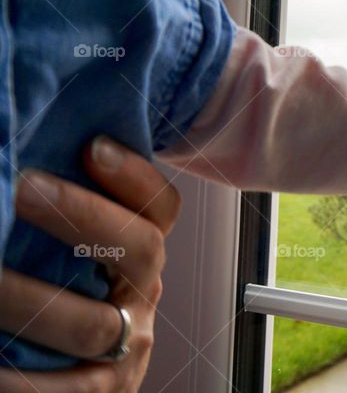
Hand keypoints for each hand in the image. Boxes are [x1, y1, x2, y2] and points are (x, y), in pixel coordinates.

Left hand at [0, 136, 180, 392]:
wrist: (63, 375)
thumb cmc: (55, 303)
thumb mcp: (72, 256)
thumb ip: (65, 222)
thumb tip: (26, 167)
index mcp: (140, 256)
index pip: (160, 208)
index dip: (136, 176)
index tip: (93, 146)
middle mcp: (141, 296)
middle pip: (140, 249)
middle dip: (83, 215)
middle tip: (25, 188)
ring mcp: (124, 349)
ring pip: (92, 322)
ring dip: (28, 297)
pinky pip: (58, 388)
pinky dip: (18, 377)